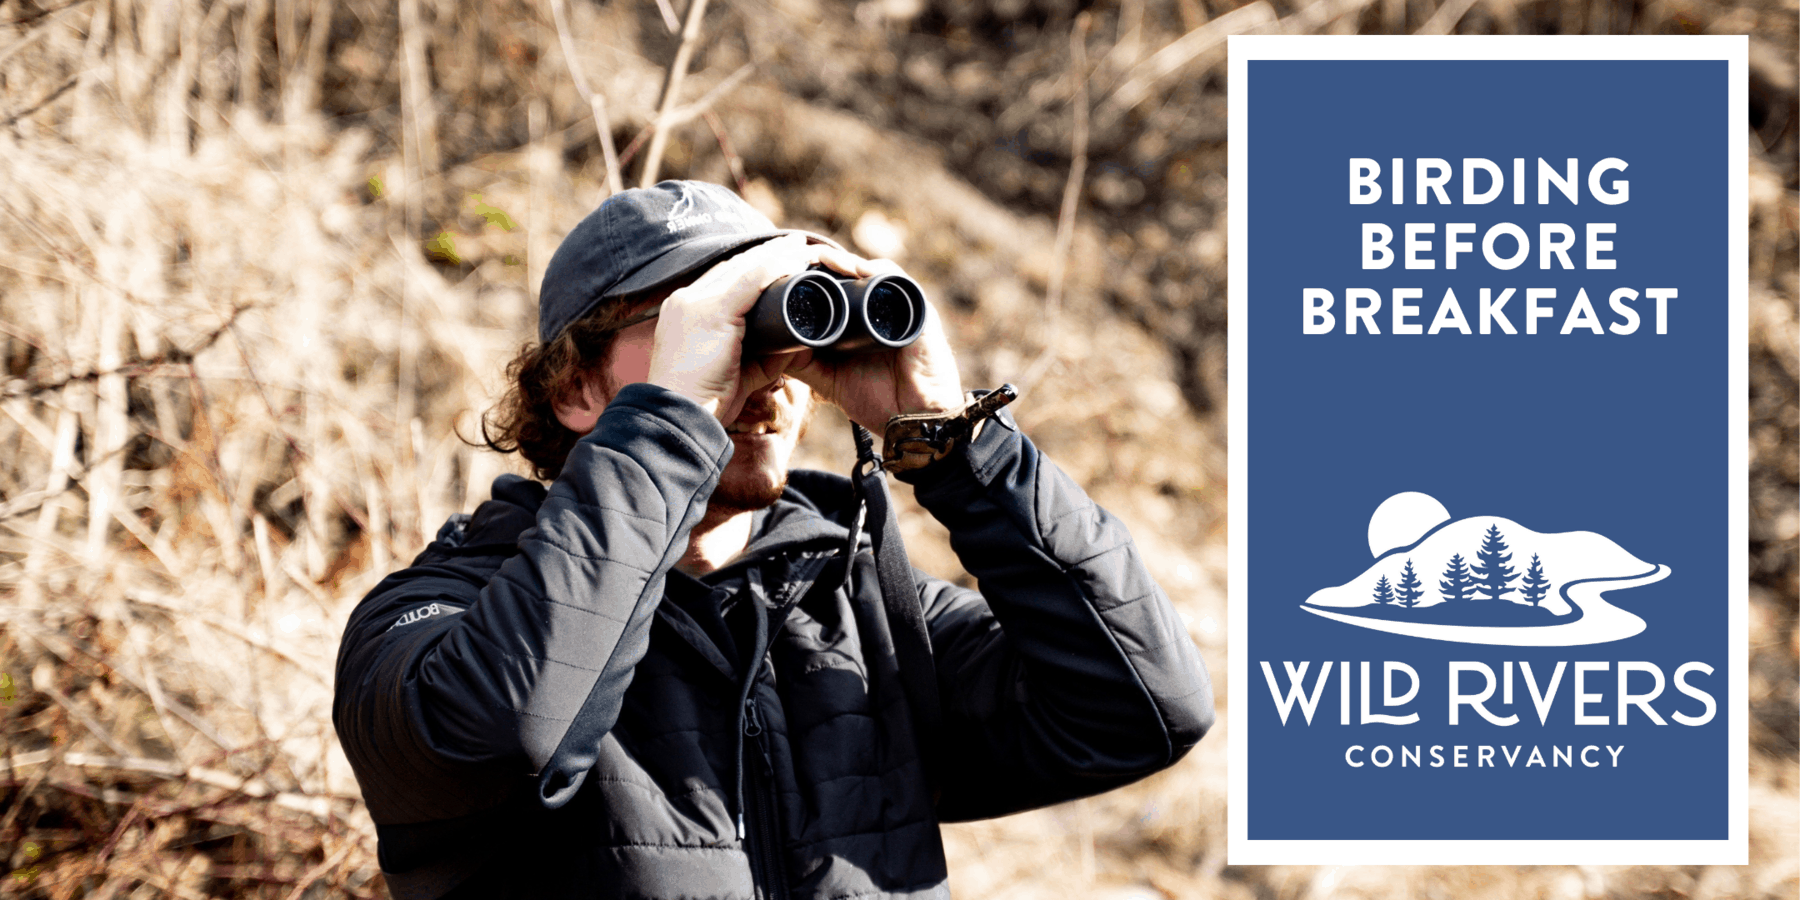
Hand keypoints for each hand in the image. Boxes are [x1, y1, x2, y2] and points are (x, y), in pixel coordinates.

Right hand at [644, 234, 817, 421]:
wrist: (679, 420)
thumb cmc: (706, 405)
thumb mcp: (738, 374)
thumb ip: (765, 358)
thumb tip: (797, 348)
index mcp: (687, 311)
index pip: (725, 278)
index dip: (756, 267)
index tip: (782, 261)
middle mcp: (688, 300)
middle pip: (736, 265)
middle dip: (769, 254)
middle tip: (798, 246)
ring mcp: (696, 302)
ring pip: (746, 266)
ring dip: (778, 254)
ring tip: (804, 247)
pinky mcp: (711, 311)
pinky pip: (752, 278)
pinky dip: (778, 267)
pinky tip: (798, 260)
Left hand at [785, 253, 964, 431]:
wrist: (914, 421)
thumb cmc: (878, 400)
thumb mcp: (828, 379)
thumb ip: (802, 363)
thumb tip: (769, 348)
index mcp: (859, 320)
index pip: (833, 286)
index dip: (811, 275)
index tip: (783, 270)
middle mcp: (879, 308)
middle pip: (849, 273)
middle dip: (823, 262)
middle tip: (797, 256)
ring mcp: (899, 307)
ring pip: (870, 270)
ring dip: (845, 262)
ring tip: (820, 258)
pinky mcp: (919, 310)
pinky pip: (898, 280)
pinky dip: (876, 270)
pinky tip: (856, 268)